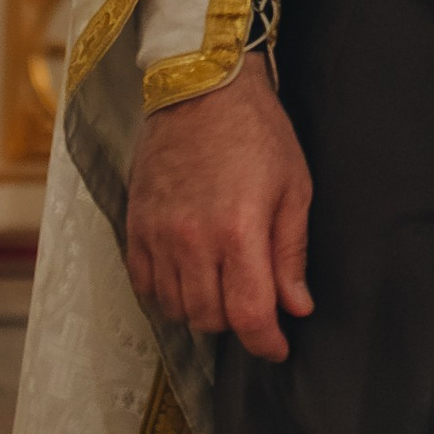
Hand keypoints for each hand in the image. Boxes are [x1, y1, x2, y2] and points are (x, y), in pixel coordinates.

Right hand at [125, 58, 312, 359]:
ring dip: (202, 309)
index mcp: (238, 231)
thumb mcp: (293, 187)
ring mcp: (158, 235)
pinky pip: (145, 285)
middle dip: (237, 323)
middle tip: (253, 301)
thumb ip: (291, 253)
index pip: (249, 315)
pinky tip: (187, 274)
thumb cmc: (257, 131)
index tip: (278, 347)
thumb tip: (297, 306)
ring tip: (222, 285)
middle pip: (209, 319)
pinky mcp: (135, 226)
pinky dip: (166, 293)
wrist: (200, 86)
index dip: (267, 343)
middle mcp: (192, 241)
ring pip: (176, 308)